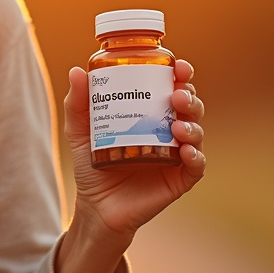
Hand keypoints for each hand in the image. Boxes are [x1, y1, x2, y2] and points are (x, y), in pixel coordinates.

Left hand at [64, 60, 205, 246]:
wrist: (95, 206)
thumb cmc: (92, 164)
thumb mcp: (80, 131)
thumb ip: (78, 103)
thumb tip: (77, 71)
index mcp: (150, 112)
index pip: (172, 87)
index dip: (180, 74)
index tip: (178, 66)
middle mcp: (168, 129)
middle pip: (190, 105)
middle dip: (189, 96)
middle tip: (176, 95)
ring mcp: (176, 154)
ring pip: (196, 131)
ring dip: (192, 124)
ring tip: (176, 125)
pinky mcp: (180, 178)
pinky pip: (196, 165)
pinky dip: (195, 155)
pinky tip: (185, 150)